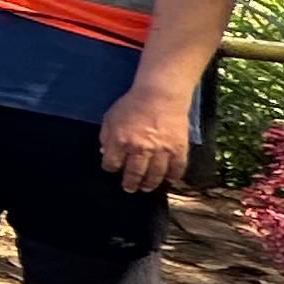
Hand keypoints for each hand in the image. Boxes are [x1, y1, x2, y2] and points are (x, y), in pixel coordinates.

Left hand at [101, 75, 192, 193]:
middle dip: (130, 183)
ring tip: (146, 187)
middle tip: (129, 188)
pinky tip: (169, 179)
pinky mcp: (178, 149)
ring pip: (155, 175)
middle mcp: (140, 149)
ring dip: (150, 184)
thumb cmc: (133, 104)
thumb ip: (106, 137)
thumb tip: (105, 154)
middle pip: (134, 174)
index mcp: (120, 141)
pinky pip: (176, 169)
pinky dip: (173, 176)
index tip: (113, 169)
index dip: (111, 168)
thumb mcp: (111, 117)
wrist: (161, 95)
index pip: (112, 164)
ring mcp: (161, 151)